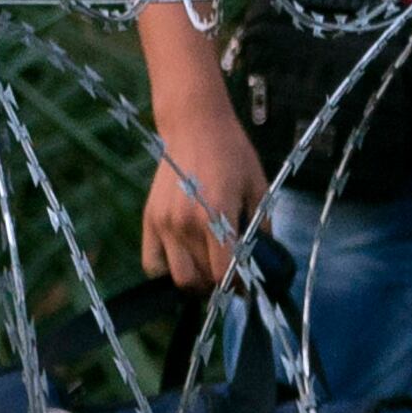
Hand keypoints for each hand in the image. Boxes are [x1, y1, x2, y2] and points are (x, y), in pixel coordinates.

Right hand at [141, 89, 268, 291]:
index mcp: (217, 216)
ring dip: (194, 279)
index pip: (222, 271)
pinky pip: (152, 262)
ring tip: (208, 269)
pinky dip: (167, 269)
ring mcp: (163, 223)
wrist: (194, 126)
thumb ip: (261, 225)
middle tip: (229, 278)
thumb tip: (263, 257)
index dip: (236, 284)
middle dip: (216, 285)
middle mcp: (185, 224)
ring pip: (175, 275)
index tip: (246, 284)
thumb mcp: (258, 186)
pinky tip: (184, 258)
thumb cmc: (233, 153)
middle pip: (197, 278)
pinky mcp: (148, 219)